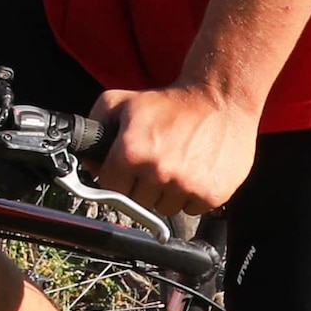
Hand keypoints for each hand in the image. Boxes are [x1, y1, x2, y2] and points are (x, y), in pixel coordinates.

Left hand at [87, 82, 260, 220]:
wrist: (221, 100)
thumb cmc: (171, 103)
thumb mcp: (121, 102)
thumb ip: (95, 127)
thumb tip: (88, 161)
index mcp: (131, 152)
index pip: (109, 187)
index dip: (116, 177)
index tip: (125, 170)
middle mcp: (157, 172)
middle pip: (136, 201)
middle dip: (140, 186)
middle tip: (154, 164)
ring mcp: (186, 185)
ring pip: (163, 208)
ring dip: (166, 193)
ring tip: (175, 166)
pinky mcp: (211, 194)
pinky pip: (191, 209)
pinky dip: (190, 196)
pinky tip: (193, 172)